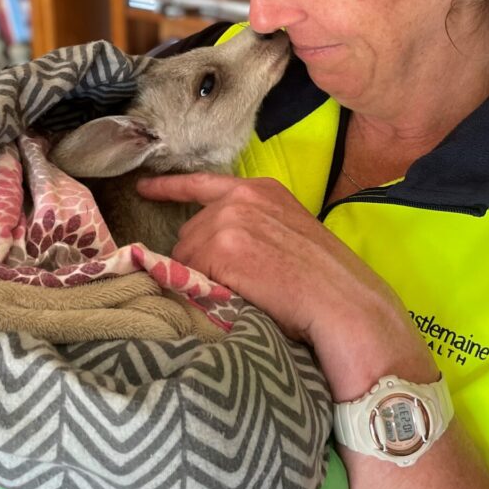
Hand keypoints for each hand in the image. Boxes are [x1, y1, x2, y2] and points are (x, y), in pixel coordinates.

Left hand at [136, 173, 437, 394]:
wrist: (345, 305)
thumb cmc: (324, 283)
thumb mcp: (287, 236)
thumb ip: (250, 230)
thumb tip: (212, 252)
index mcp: (261, 190)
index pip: (202, 183)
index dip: (169, 188)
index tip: (143, 188)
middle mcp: (241, 198)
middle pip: (190, 232)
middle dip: (199, 261)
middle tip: (231, 290)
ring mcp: (230, 220)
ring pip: (186, 256)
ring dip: (200, 280)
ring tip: (237, 299)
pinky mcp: (223, 248)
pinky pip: (189, 275)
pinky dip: (201, 293)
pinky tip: (229, 303)